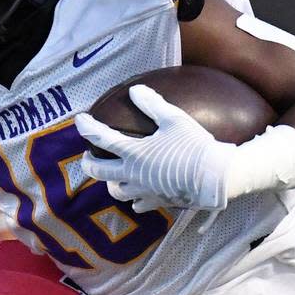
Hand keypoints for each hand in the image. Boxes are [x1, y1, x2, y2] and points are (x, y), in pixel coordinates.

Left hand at [74, 85, 234, 211]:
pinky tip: (138, 195)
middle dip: (89, 163)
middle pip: (99, 172)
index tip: (79, 120)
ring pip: (116, 191)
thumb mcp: (174, 119)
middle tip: (88, 156)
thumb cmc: (194, 145)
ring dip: (111, 182)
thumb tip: (135, 90)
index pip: (102, 139)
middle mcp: (133, 174)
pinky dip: (135, 199)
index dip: (88, 128)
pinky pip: (139, 205)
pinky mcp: (157, 201)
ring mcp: (144, 191)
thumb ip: (152, 104)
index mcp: (134, 153)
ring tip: (113, 174)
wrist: (215, 176)